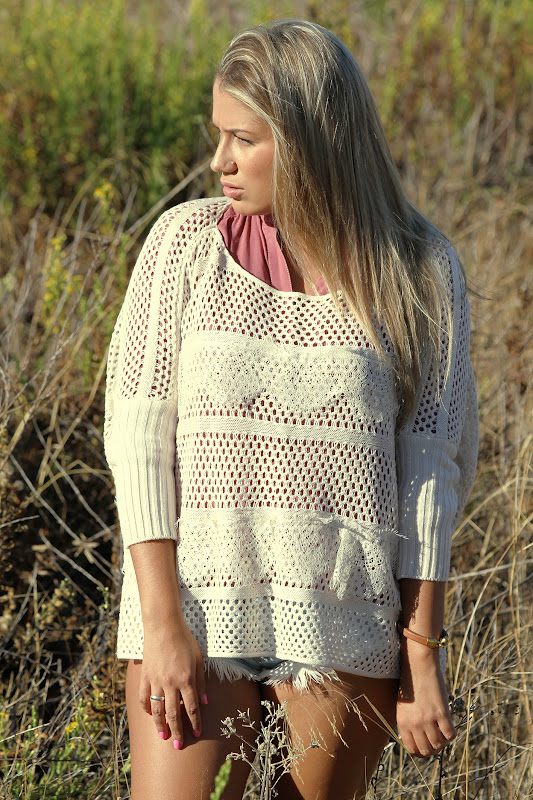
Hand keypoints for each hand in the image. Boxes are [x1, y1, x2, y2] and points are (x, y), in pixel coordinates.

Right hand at [138, 617, 206, 748]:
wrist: (163, 626)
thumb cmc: (184, 640)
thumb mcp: (199, 659)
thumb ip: (202, 682)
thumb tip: (205, 703)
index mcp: (186, 679)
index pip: (191, 708)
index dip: (195, 723)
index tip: (197, 734)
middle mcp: (170, 683)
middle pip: (174, 713)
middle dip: (177, 731)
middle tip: (179, 745)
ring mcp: (156, 680)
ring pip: (157, 709)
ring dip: (160, 725)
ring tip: (163, 736)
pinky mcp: (145, 676)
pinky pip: (143, 697)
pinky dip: (146, 708)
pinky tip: (150, 714)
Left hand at [396, 647, 455, 756]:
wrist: (418, 665)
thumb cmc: (410, 683)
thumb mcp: (403, 705)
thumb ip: (408, 722)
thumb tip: (418, 737)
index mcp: (402, 722)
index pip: (412, 749)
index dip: (420, 751)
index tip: (426, 747)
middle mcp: (414, 724)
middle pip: (426, 750)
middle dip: (432, 750)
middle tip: (437, 742)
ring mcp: (428, 719)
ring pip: (439, 745)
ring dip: (443, 743)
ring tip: (443, 734)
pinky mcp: (441, 713)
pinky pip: (450, 734)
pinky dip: (452, 734)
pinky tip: (450, 727)